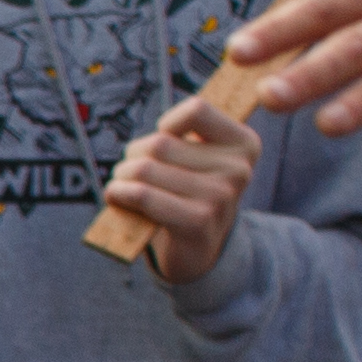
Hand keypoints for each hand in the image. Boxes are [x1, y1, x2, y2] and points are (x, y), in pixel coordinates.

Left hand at [99, 91, 258, 284]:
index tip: (165, 142)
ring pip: (144, 169)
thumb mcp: (196, 159)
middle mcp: (238, 168)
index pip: (196, 110)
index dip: (167, 125)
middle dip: (132, 157)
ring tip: (126, 189)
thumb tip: (141, 147)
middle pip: (158, 143)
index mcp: (244, 144)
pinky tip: (118, 199)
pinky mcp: (198, 221)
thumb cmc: (187, 195)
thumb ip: (180, 137)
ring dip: (122, 178)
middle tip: (131, 174)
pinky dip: (119, 194)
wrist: (197, 251)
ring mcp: (220, 196)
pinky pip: (142, 195)